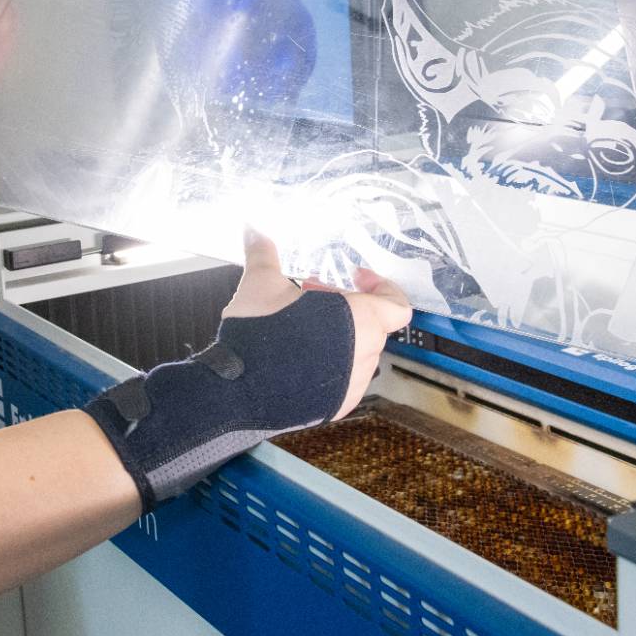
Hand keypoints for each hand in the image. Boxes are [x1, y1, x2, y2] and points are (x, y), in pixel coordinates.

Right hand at [224, 231, 411, 418]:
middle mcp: (365, 355)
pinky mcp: (334, 406)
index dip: (380, 286)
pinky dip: (328, 365)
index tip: (356, 277)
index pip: (397, 304)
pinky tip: (296, 356)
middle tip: (311, 296)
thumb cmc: (260, 335)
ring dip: (337, 337)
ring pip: (356, 353)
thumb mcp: (261, 282)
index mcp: (362, 321)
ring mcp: (351, 385)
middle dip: (344, 306)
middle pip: (371, 325)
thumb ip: (264, 253)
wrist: (238, 389)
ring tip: (300, 326)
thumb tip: (253, 229)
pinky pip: (342, 380)